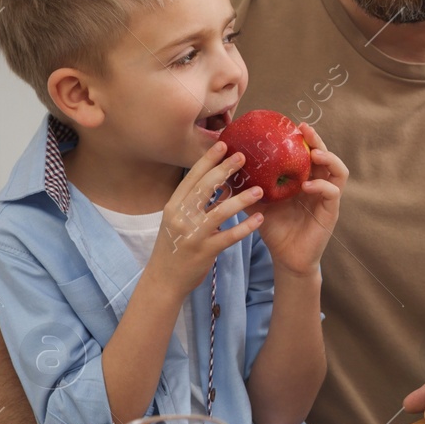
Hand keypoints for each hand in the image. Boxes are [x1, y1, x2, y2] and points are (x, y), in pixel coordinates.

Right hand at [150, 141, 264, 296]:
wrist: (164, 279)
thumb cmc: (175, 246)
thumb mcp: (179, 220)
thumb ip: (196, 202)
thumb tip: (220, 182)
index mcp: (173, 206)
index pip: (192, 178)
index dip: (207, 160)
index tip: (223, 144)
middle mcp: (181, 217)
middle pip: (205, 188)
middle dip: (225, 170)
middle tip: (244, 156)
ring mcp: (193, 235)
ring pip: (220, 211)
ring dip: (242, 199)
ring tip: (260, 189)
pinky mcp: (205, 251)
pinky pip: (230, 236)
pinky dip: (246, 227)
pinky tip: (260, 218)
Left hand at [250, 123, 347, 276]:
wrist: (285, 257)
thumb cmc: (274, 229)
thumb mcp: (257, 204)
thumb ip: (248, 187)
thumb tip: (226, 169)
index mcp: (304, 180)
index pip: (309, 154)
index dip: (304, 139)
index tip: (293, 125)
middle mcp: (319, 185)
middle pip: (326, 156)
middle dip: (317, 141)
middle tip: (305, 130)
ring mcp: (327, 198)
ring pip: (338, 171)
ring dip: (329, 159)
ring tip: (315, 154)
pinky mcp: (331, 212)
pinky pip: (333, 193)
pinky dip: (322, 185)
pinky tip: (307, 185)